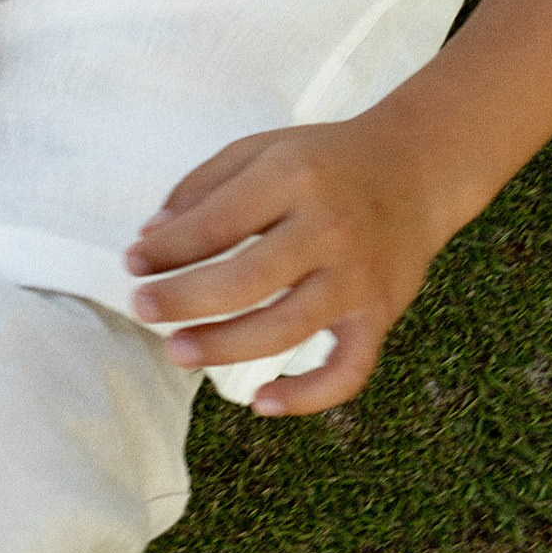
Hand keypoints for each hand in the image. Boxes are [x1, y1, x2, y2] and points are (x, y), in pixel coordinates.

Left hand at [125, 119, 452, 415]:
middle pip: (246, 280)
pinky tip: (262, 402)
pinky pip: (350, 370)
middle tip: (142, 310)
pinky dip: (309, 395)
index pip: (218, 222)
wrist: (418, 169)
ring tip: (178, 352)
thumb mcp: (260, 150)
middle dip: (184, 299)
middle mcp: (330, 228)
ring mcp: (359, 277)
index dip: (168, 249)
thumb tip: (149, 240)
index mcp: (295, 177)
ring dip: (225, 348)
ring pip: (286, 328)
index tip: (133, 263)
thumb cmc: (323, 161)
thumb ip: (202, 188)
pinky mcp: (382, 314)